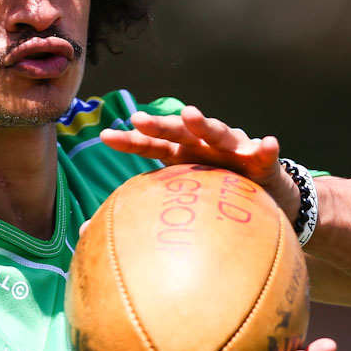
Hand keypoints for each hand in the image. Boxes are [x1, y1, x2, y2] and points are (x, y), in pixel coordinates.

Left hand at [100, 105, 300, 222]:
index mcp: (183, 154)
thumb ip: (147, 209)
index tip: (105, 137)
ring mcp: (234, 148)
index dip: (131, 141)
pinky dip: (265, 148)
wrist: (266, 196)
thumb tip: (84, 235)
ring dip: (204, 123)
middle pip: (180, 132)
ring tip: (191, 114)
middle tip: (140, 119)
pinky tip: (266, 143)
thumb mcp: (185, 199)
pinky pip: (265, 154)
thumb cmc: (218, 193)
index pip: (153, 145)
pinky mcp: (262, 161)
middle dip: (160, 124)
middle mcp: (205, 145)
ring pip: (218, 132)